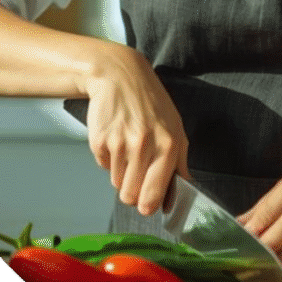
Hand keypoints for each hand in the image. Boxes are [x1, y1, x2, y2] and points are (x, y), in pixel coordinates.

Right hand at [83, 46, 189, 216]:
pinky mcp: (99, 141)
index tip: (147, 206)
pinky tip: (115, 138)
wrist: (119, 76)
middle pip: (131, 196)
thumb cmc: (150, 103)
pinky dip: (108, 159)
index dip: (149, 205)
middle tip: (135, 176)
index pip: (154, 194)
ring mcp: (120, 143)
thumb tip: (182, 194)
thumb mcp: (175, 127)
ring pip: (116, 183)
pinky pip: (103, 167)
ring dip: (121, 173)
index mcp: (169, 145)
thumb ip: (180, 162)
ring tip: (128, 147)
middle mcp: (144, 145)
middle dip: (132, 193)